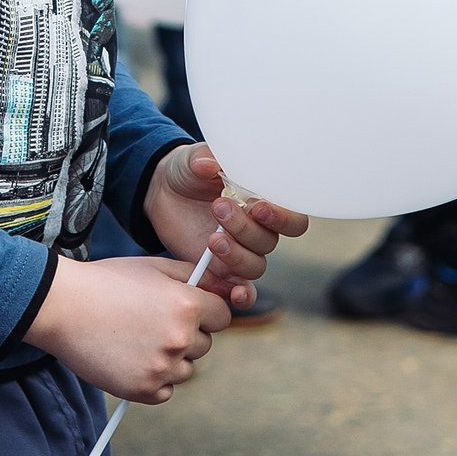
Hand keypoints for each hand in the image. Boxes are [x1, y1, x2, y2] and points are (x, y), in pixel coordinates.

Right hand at [24, 255, 232, 404]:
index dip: (205, 311)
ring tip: (137, 339)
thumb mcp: (154, 266)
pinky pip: (165, 390)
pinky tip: (130, 358)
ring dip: (170, 358)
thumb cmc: (108, 282)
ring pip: (186, 369)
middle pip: (205, 344)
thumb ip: (194, 276)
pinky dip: (153, 379)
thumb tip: (225, 288)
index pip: (222, 316)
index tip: (187, 310)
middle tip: (151, 322)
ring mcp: (162, 367)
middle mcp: (180, 338)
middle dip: (186, 334)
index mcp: (187, 305)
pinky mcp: (143, 390)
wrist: (62, 306)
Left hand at [141, 144, 308, 312]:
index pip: (293, 218)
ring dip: (236, 254)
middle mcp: (258, 229)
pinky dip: (243, 295)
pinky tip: (234, 293)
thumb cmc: (189, 171)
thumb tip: (210, 165)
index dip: (282, 217)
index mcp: (263, 200)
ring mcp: (241, 251)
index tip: (257, 206)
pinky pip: (243, 290)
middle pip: (269, 242)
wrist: (163, 192)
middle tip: (219, 208)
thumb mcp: (193, 159)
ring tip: (211, 238)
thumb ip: (203, 159)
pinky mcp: (222, 270)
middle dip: (246, 228)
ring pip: (255, 265)